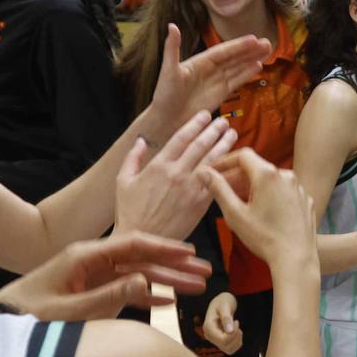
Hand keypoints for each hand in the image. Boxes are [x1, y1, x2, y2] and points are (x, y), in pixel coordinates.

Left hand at [0, 233, 212, 320]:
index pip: (132, 245)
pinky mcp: (91, 293)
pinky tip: (170, 302)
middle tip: (206, 271)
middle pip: (141, 259)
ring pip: (139, 276)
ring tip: (198, 287)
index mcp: (83, 256)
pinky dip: (148, 297)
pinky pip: (126, 292)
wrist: (0, 323)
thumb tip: (145, 284)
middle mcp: (91, 262)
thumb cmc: (27, 316)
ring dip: (167, 282)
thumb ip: (107, 297)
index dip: (163, 247)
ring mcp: (92, 278)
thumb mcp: (68, 311)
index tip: (189, 251)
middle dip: (174, 265)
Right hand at [116, 111, 238, 238]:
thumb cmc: (131, 213)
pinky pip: (217, 182)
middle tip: (223, 122)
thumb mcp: (122, 182)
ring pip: (211, 161)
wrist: (143, 241)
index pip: (181, 138)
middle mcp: (176, 173)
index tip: (204, 115)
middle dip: (213, 131)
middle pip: (199, 145)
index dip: (194, 124)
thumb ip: (132, 159)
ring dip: (223, 145)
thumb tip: (140, 142)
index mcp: (158, 165)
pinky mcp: (200, 203)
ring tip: (232, 134)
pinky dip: (226, 170)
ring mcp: (190, 188)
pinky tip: (233, 162)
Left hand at [146, 24, 271, 129]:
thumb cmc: (164, 94)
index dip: (238, 45)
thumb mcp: (168, 70)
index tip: (253, 39)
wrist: (166, 119)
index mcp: (200, 61)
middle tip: (268, 43)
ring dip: (252, 59)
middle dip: (250, 50)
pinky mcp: (220, 94)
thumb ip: (172, 48)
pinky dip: (247, 74)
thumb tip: (172, 26)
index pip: (223, 51)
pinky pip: (236, 81)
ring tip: (268, 51)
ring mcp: (216, 81)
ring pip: (238, 67)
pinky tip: (258, 66)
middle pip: (234, 57)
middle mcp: (210, 69)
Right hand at [199, 291, 243, 354]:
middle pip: (225, 346)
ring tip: (236, 327)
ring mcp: (215, 341)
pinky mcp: (221, 343)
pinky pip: (231, 349)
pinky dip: (237, 342)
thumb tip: (229, 331)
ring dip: (237, 340)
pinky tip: (236, 331)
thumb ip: (226, 317)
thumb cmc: (222, 302)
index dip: (233, 333)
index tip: (236, 321)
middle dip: (236, 336)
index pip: (222, 340)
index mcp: (208, 327)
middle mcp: (209, 336)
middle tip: (236, 323)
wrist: (221, 303)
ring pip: (229, 350)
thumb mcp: (225, 305)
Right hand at [207, 148, 317, 272]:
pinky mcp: (306, 200)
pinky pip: (284, 191)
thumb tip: (203, 172)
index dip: (225, 161)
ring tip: (240, 202)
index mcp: (268, 174)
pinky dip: (270, 195)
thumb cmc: (264, 237)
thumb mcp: (235, 213)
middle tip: (221, 189)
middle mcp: (286, 175)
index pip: (243, 155)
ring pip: (271, 180)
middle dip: (237, 176)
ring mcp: (299, 188)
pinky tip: (263, 211)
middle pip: (257, 167)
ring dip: (253, 186)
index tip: (213, 171)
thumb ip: (218, 189)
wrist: (296, 259)